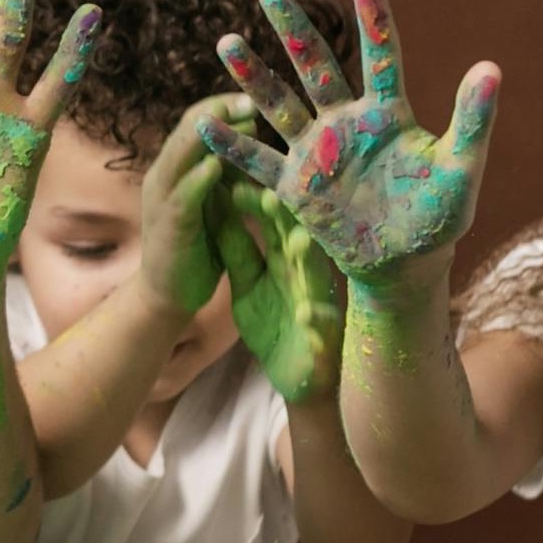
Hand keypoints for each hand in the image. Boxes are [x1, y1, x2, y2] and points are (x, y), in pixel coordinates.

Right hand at [201, 0, 498, 283]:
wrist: (406, 264)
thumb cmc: (439, 217)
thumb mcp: (460, 170)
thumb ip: (473, 120)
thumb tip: (491, 67)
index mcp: (388, 114)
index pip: (380, 55)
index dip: (374, 17)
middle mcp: (347, 123)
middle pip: (316, 66)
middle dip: (294, 30)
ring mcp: (317, 152)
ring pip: (279, 105)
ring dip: (254, 75)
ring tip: (227, 41)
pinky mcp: (296, 186)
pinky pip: (259, 162)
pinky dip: (234, 146)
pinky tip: (207, 122)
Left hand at [201, 129, 345, 406]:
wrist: (299, 378)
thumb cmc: (276, 325)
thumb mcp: (248, 282)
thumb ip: (237, 246)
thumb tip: (220, 202)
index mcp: (286, 256)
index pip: (274, 218)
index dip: (258, 191)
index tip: (243, 164)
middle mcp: (304, 271)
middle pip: (297, 234)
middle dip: (286, 211)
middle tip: (272, 184)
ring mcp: (317, 300)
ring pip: (313, 272)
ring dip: (307, 254)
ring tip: (298, 236)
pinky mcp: (321, 335)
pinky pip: (318, 323)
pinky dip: (313, 317)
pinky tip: (307, 310)